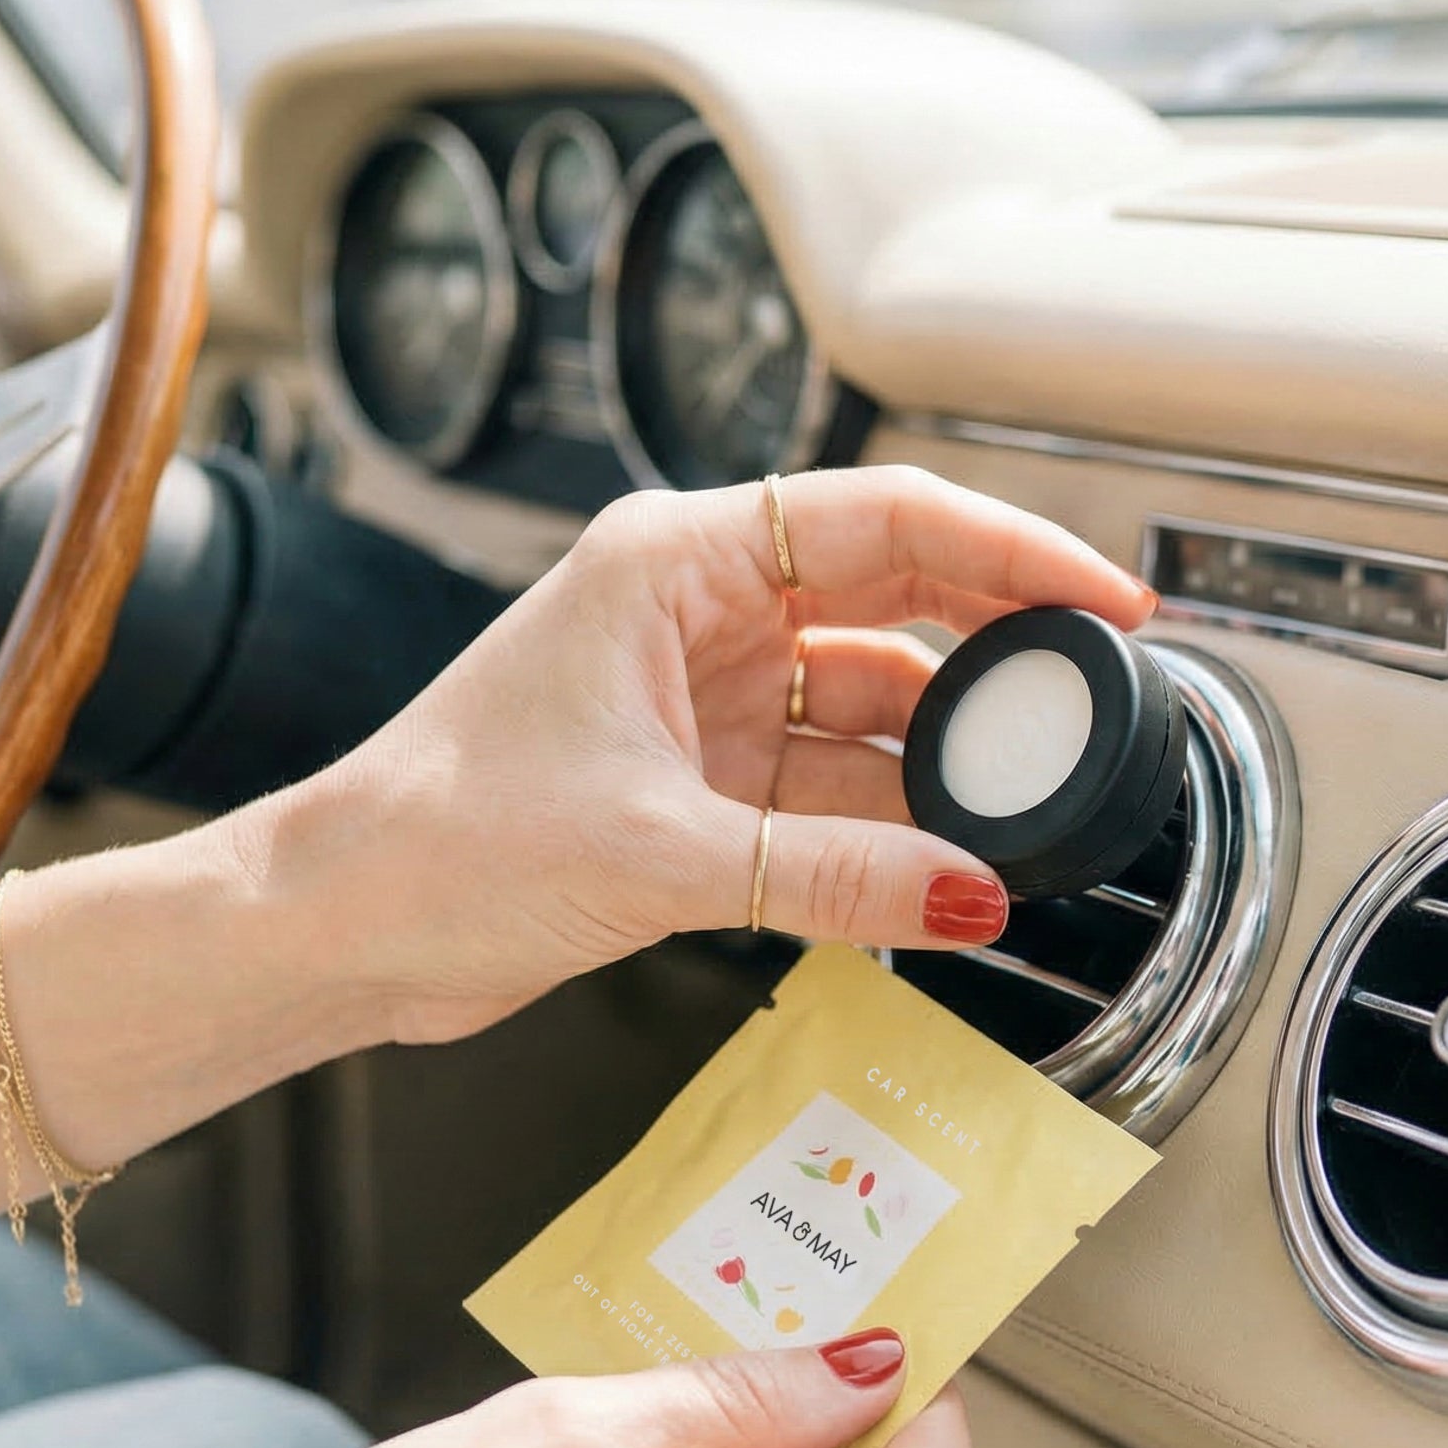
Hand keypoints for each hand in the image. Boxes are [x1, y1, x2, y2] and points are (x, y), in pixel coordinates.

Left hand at [262, 464, 1154, 1042]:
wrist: (339, 927)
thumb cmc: (435, 840)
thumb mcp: (654, 852)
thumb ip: (831, 875)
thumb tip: (970, 893)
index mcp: (673, 561)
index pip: (884, 520)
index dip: (1012, 551)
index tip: (1108, 597)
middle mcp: (696, 611)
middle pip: (895, 600)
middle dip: (1002, 648)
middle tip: (1104, 693)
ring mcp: (703, 696)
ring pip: (871, 702)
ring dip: (947, 756)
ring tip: (1031, 804)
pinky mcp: (700, 781)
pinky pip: (833, 787)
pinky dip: (892, 825)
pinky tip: (949, 862)